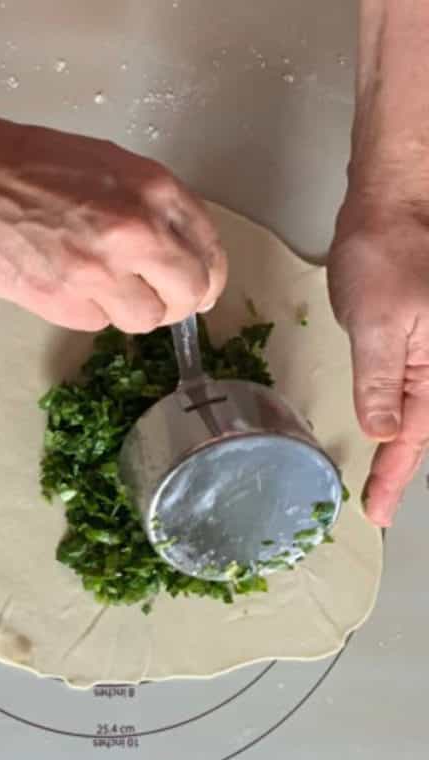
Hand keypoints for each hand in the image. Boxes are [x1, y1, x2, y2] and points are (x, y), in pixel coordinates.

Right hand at [0, 115, 226, 333]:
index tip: (197, 287)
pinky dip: (89, 312)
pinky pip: (100, 323)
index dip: (205, 277)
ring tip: (104, 292)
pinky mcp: (65, 302)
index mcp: (153, 191)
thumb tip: (169, 247)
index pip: (208, 250)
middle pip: (188, 294)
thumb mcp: (107, 164)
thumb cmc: (26, 162)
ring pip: (147, 319)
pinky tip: (65, 286)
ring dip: (132, 312)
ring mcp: (101, 272)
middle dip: (178, 303)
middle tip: (159, 302)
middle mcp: (137, 233)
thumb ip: (146, 204)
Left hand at [328, 194, 428, 526]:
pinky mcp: (423, 340)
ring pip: (424, 412)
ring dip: (406, 447)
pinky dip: (403, 416)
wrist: (395, 207)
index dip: (394, 476)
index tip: (378, 512)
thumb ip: (379, 382)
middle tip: (379, 506)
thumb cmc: (386, 254)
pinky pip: (417, 388)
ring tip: (383, 480)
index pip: (417, 437)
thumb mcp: (376, 322)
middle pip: (426, 429)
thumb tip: (383, 432)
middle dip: (403, 468)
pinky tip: (390, 432)